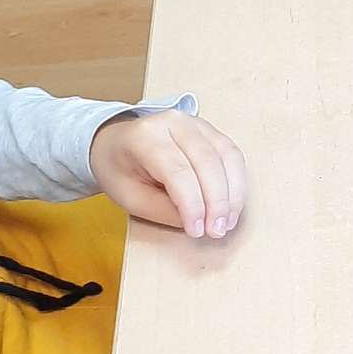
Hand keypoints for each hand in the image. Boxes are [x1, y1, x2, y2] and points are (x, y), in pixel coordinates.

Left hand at [90, 110, 246, 239]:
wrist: (115, 144)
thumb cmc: (119, 171)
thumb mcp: (129, 197)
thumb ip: (163, 210)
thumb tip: (199, 222)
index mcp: (145, 137)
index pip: (177, 172)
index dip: (192, 204)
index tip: (197, 231)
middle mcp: (174, 122)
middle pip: (207, 163)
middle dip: (217, 202)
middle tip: (217, 230)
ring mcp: (196, 123)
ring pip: (227, 157)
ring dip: (232, 194)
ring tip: (227, 221)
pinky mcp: (211, 130)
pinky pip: (232, 155)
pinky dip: (236, 183)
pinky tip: (232, 205)